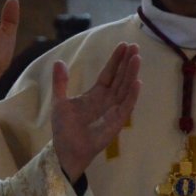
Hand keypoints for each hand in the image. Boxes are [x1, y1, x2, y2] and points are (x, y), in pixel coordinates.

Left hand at [51, 43, 140, 182]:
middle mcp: (107, 100)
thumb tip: (59, 61)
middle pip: (120, 78)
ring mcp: (113, 110)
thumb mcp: (60, 102)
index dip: (116, 60)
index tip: (123, 45)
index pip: (109, 73)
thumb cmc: (64, 128)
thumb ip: (60, 83)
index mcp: (95, 94)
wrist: (66, 150)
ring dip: (131, 74)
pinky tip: (137, 82)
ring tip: (137, 58)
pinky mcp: (116, 122)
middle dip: (127, 63)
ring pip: (125, 89)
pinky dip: (132, 95)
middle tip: (135, 46)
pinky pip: (126, 107)